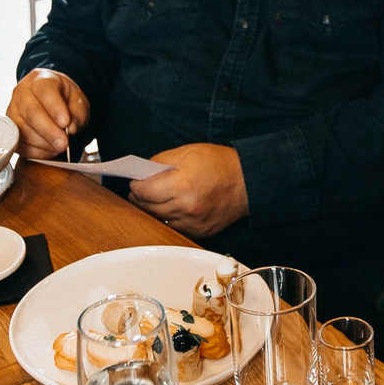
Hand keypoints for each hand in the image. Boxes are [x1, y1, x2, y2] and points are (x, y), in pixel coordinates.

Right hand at [7, 69, 88, 158]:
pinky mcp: (9, 130)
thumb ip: (78, 112)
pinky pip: (19, 144)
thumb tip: (71, 128)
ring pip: (22, 130)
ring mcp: (12, 111)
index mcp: (40, 79)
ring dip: (44, 143)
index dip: (55, 108)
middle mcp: (21, 93)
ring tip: (60, 146)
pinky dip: (36, 152)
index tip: (66, 123)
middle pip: (31, 112)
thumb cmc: (64, 99)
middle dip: (48, 131)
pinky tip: (50, 150)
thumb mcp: (78, 100)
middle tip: (64, 144)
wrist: (50, 101)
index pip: (45, 91)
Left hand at [128, 143, 249, 237]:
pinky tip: (169, 208)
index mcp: (181, 186)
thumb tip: (143, 172)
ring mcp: (193, 223)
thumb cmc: (221, 164)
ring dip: (152, 210)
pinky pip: (174, 228)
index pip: (144, 191)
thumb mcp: (188, 152)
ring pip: (158, 221)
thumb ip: (161, 161)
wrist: (249, 182)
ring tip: (153, 199)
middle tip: (139, 190)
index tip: (134, 181)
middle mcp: (186, 208)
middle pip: (148, 208)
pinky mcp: (199, 232)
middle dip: (140, 198)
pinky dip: (168, 219)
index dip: (135, 185)